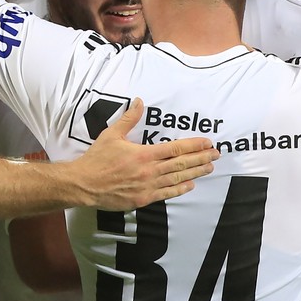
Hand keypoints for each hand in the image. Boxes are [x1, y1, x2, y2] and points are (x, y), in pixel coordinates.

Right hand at [69, 98, 217, 208]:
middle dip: (201, 158)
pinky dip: (180, 189)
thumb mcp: (111, 134)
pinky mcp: (143, 199)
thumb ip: (128, 119)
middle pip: (181, 164)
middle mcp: (149, 170)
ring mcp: (148, 186)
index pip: (175, 148)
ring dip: (195, 173)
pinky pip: (166, 194)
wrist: (84, 184)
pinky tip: (190, 185)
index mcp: (144, 153)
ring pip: (177, 179)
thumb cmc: (97, 158)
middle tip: (216, 154)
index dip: (194, 145)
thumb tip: (139, 102)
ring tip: (209, 168)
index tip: (207, 142)